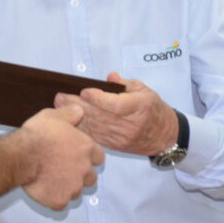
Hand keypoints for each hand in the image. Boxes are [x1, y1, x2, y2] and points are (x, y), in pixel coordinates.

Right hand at [17, 104, 104, 209]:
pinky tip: (45, 189)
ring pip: (76, 191)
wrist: (22, 155)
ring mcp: (73, 187)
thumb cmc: (38, 134)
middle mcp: (84, 170)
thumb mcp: (54, 116)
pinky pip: (61, 203)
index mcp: (86, 149)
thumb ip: (70, 114)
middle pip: (91, 177)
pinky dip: (55, 198)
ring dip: (68, 186)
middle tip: (64, 168)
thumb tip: (80, 110)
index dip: (89, 156)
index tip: (77, 154)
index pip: (99, 157)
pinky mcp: (60, 201)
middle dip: (81, 174)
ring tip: (53, 179)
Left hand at [55, 72, 177, 155]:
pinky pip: (96, 137)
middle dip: (78, 106)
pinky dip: (81, 128)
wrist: (165, 137)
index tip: (84, 91)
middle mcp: (130, 124)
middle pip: (101, 115)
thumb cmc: (154, 109)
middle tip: (61, 97)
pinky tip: (69, 122)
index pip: (115, 105)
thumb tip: (110, 77)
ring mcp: (122, 137)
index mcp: (140, 107)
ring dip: (75, 117)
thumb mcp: (145, 90)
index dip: (98, 99)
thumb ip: (125, 84)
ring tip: (59, 107)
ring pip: (95, 127)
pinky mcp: (116, 145)